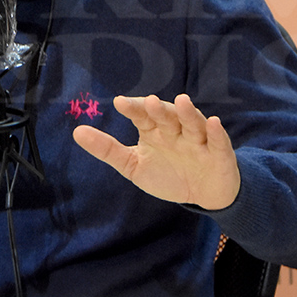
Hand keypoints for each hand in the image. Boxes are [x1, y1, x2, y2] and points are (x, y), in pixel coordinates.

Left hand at [72, 94, 239, 210]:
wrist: (203, 194)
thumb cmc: (168, 174)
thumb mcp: (134, 165)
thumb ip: (107, 149)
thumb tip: (77, 132)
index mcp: (156, 131)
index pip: (143, 116)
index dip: (134, 109)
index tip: (119, 103)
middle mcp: (177, 131)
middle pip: (168, 117)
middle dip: (160, 110)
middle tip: (150, 103)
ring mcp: (198, 141)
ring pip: (193, 123)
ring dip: (188, 113)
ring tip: (181, 102)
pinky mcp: (219, 154)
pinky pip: (218, 141)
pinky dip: (216, 132)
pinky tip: (213, 123)